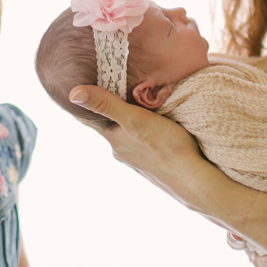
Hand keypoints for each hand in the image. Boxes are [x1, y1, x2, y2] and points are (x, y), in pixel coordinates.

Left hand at [69, 84, 217, 213]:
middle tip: (107, 88)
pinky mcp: (153, 163)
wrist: (193, 178)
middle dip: (106, 110)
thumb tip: (73, 94)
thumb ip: (106, 104)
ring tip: (131, 106)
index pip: (89, 118)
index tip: (75, 88)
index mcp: (114, 138)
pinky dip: (140, 132)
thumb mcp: (134, 118)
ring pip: (125, 135)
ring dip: (125, 122)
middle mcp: (121, 150)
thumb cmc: (166, 145)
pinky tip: (151, 129)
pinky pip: (141, 143)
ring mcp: (137, 159)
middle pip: (108, 125)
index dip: (83, 103)